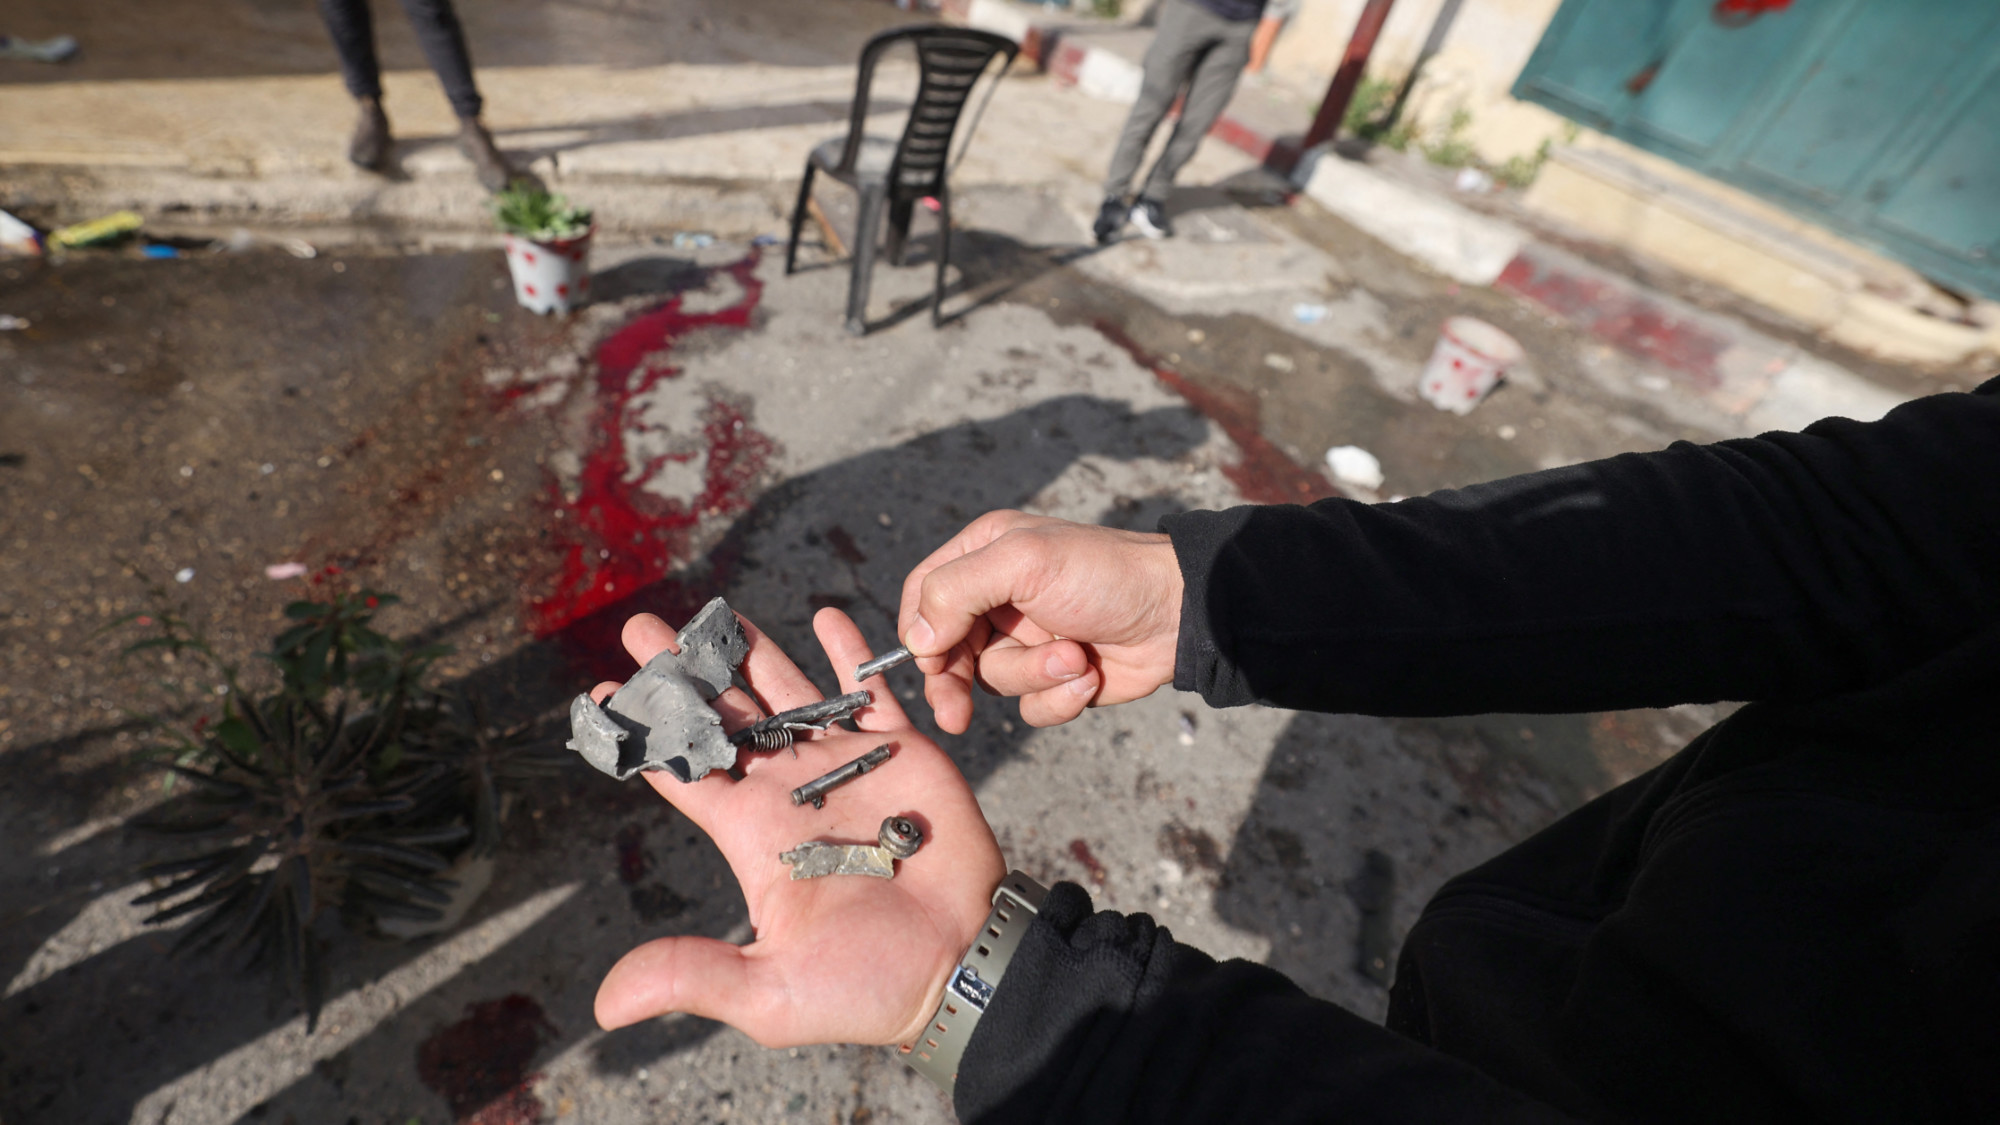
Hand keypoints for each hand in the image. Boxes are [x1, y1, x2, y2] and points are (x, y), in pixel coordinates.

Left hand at [591, 606, 1005, 1048]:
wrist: (963, 966)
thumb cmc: (868, 988)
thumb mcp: (770, 993)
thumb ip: (695, 976)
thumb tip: (606, 1007)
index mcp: (753, 835)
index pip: (685, 772)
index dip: (645, 733)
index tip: (604, 691)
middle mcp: (790, 791)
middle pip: (723, 718)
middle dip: (682, 672)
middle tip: (640, 626)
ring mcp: (845, 766)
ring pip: (787, 693)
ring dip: (752, 652)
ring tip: (713, 611)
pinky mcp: (902, 752)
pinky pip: (871, 692)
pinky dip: (849, 654)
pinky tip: (824, 615)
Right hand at [898, 511, 1184, 732]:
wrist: (1176, 613)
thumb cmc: (1102, 574)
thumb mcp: (1023, 563)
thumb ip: (957, 591)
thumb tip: (918, 641)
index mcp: (985, 553)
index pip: (925, 592)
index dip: (920, 630)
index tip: (929, 661)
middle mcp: (1000, 596)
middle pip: (947, 650)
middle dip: (957, 682)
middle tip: (956, 715)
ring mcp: (1026, 638)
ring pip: (993, 681)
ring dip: (1034, 676)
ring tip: (1074, 657)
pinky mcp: (1054, 676)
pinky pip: (1031, 706)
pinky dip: (1059, 698)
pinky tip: (1089, 675)